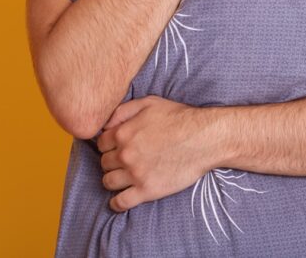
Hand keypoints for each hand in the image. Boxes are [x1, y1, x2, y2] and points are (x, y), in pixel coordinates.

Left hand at [95, 95, 220, 212]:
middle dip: (112, 161)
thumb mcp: (149, 103)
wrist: (204, 139)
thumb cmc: (179, 118)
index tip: (118, 147)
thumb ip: (123, 110)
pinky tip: (120, 199)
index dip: (109, 145)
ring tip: (124, 177)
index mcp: (123, 133)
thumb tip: (105, 124)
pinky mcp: (147, 191)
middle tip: (125, 160)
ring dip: (113, 179)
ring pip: (108, 182)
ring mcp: (135, 174)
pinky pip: (121, 202)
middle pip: (104, 163)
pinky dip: (116, 203)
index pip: (100, 143)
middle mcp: (125, 154)